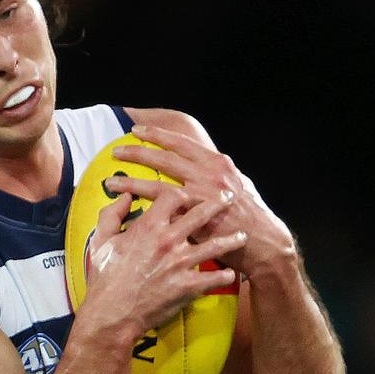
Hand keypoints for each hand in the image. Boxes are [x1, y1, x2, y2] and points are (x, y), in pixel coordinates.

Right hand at [80, 185, 246, 341]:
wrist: (112, 313)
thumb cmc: (105, 278)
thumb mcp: (101, 240)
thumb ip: (112, 214)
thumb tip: (124, 196)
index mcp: (149, 226)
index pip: (174, 196)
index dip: (183, 192)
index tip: (190, 193)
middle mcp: (169, 240)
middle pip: (202, 213)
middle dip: (219, 203)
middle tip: (230, 199)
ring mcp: (181, 263)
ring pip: (216, 245)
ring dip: (232, 239)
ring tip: (243, 235)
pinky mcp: (189, 286)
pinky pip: (215, 278)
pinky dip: (225, 276)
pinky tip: (232, 273)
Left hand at [106, 124, 294, 274]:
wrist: (263, 242)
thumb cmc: (250, 215)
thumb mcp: (237, 185)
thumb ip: (217, 174)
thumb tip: (202, 165)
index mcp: (217, 162)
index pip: (182, 143)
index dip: (158, 135)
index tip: (138, 131)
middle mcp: (209, 173)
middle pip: (165, 158)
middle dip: (138, 152)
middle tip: (116, 151)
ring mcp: (202, 194)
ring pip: (158, 183)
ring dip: (132, 181)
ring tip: (111, 181)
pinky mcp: (196, 216)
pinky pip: (163, 209)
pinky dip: (144, 207)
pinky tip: (128, 207)